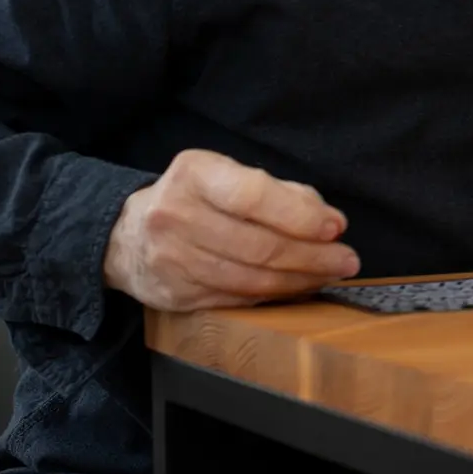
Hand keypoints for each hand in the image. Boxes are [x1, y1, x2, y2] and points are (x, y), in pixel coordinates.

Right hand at [103, 148, 359, 311]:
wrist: (125, 236)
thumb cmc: (196, 199)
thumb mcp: (228, 175)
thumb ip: (282, 193)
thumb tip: (329, 221)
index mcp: (194, 175)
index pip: (253, 196)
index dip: (300, 215)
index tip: (336, 227)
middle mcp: (175, 216)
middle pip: (258, 245)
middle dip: (312, 256)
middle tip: (347, 259)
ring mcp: (171, 260)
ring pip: (250, 279)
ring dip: (300, 280)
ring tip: (330, 274)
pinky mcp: (174, 295)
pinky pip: (237, 299)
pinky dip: (275, 295)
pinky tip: (299, 287)